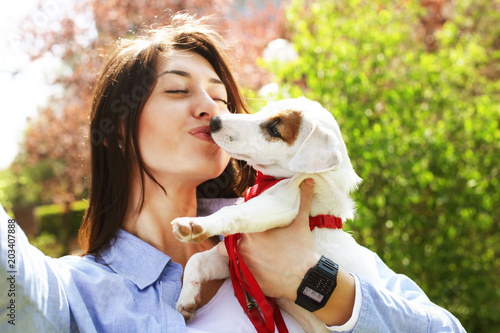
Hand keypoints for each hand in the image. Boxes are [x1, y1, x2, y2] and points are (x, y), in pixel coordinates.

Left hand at [217, 178, 319, 300]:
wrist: (306, 278)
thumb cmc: (302, 248)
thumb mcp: (301, 221)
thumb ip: (302, 199)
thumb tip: (308, 179)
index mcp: (252, 231)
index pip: (236, 217)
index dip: (240, 216)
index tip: (245, 217)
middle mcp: (243, 247)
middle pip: (227, 236)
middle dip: (233, 234)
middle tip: (245, 235)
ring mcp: (243, 264)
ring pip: (226, 254)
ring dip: (232, 250)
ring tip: (245, 250)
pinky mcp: (247, 280)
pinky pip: (236, 270)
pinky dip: (241, 266)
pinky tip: (252, 264)